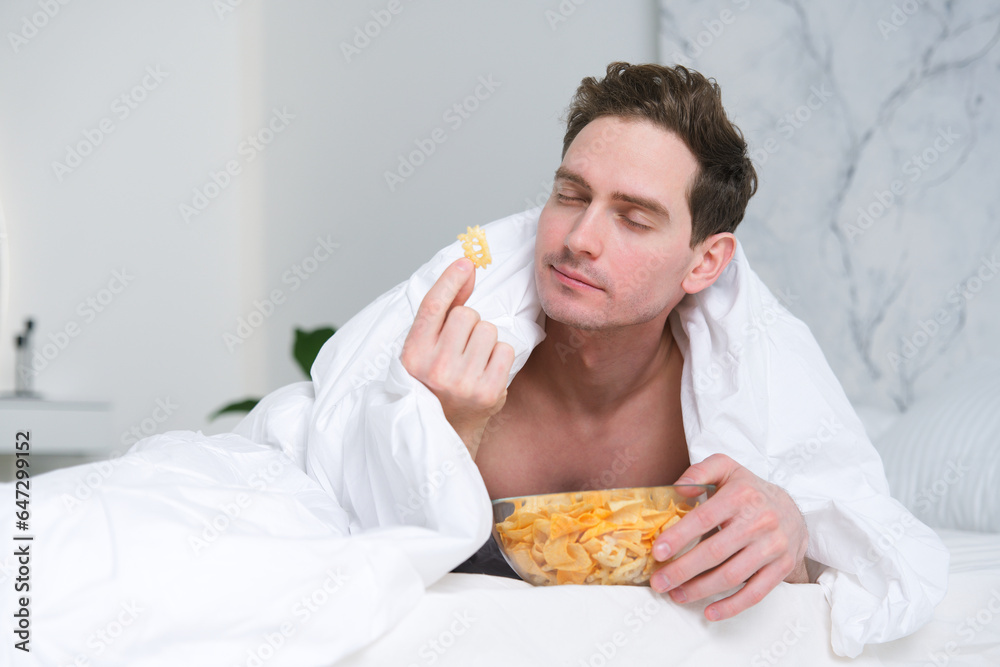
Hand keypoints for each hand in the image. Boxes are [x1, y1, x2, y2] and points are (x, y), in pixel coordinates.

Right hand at [400, 257, 514, 458]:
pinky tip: (486, 372)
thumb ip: (443, 311)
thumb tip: (467, 269)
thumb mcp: (426, 350)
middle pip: (467, 315)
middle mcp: (434, 368)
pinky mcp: (488, 392)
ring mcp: (462, 381)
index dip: (450, 281)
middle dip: (469, 325)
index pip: (433, 308)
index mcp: (412, 356)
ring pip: (488, 330)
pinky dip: (500, 357)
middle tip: (460, 349)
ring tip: (473, 362)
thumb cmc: (435, 384)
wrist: (445, 431)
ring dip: (485, 341)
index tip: (466, 263)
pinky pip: (505, 350)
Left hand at [649, 453, 808, 620]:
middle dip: (682, 570)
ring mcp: (772, 546)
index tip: (657, 552)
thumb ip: (700, 471)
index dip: (678, 537)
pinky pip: (755, 593)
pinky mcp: (782, 567)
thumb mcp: (726, 468)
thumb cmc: (749, 491)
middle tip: (658, 582)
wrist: (792, 510)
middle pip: (714, 552)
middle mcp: (760, 521)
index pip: (704, 519)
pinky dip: (731, 606)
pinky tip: (709, 612)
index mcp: (741, 495)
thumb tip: (678, 487)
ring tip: (676, 594)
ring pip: (732, 576)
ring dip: (700, 590)